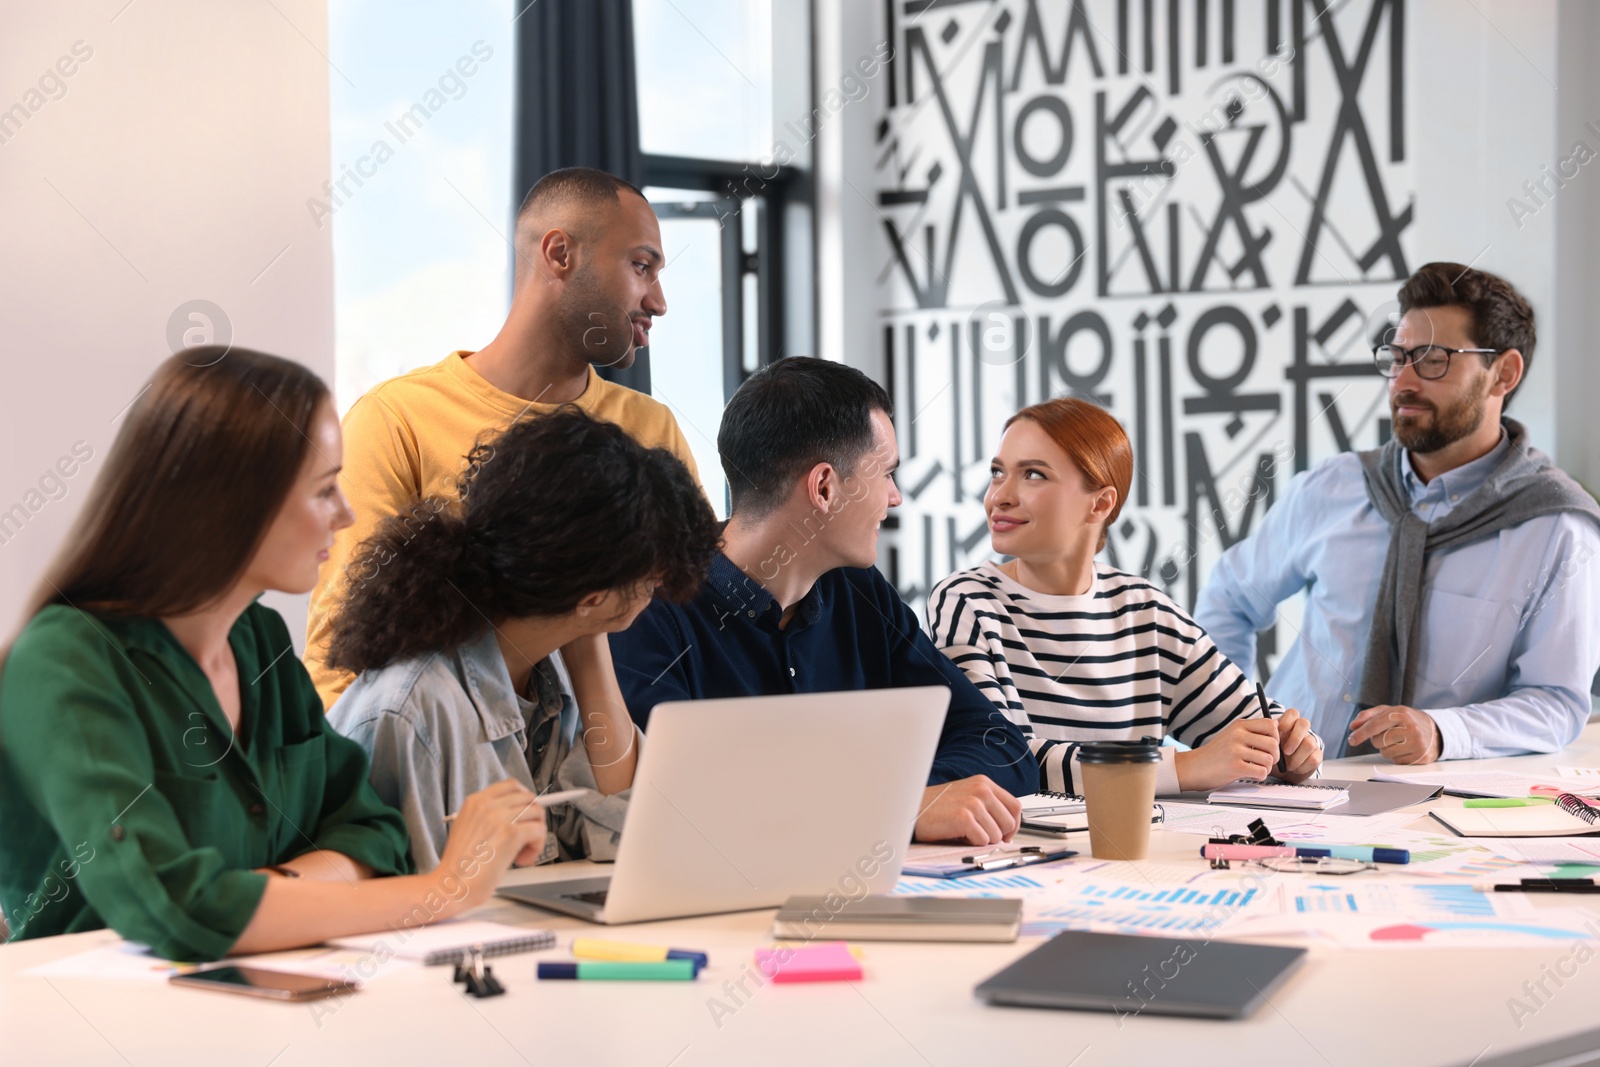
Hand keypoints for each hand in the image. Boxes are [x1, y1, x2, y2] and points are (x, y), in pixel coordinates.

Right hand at [433, 780, 547, 914]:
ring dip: (536, 834)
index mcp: (475, 802)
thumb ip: (488, 816)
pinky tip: (523, 859)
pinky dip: (537, 846)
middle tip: (526, 836)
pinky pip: (539, 831)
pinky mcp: (511, 834)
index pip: (512, 785)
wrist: (451, 884)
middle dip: (533, 817)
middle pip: (528, 798)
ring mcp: (500, 818)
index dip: (525, 798)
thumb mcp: (467, 828)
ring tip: (522, 852)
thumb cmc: (459, 865)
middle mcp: (487, 805)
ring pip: (537, 813)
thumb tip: (515, 815)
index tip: (526, 812)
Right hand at [914, 776, 1021, 844]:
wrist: (911, 809)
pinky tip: (959, 835)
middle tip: (982, 836)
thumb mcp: (966, 796)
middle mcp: (981, 790)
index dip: (1013, 825)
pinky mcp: (964, 818)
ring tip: (965, 832)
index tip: (1005, 834)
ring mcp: (973, 802)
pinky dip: (972, 843)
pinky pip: (982, 841)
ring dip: (982, 840)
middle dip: (998, 835)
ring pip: (996, 835)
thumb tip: (1008, 829)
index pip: (1015, 806)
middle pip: (1009, 822)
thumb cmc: (936, 807)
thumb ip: (988, 806)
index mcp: (984, 783)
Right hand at [1175, 717, 1278, 790]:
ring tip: (1256, 769)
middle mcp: (1238, 735)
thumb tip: (1276, 726)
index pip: (1271, 724)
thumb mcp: (1231, 735)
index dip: (1276, 736)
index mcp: (1239, 725)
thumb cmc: (1215, 754)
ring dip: (1267, 768)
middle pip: (1273, 743)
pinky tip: (1251, 775)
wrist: (1194, 767)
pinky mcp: (1235, 767)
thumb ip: (1251, 730)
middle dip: (1275, 756)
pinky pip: (1262, 772)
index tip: (1269, 746)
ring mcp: (1236, 750)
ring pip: (1269, 760)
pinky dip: (1260, 776)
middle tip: (1265, 761)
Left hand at [1270, 707, 1321, 781]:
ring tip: (1288, 766)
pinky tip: (1295, 769)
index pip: (1292, 713)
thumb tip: (1265, 731)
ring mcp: (1311, 742)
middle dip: (1294, 738)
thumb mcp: (1265, 745)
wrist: (1280, 773)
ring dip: (1297, 758)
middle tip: (1285, 751)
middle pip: (1304, 723)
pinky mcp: (1317, 755)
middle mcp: (1301, 731)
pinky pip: (1314, 759)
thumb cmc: (1271, 754)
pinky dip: (1302, 767)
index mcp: (1288, 724)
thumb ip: (1265, 737)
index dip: (1286, 721)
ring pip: (1309, 744)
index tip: (1278, 734)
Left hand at [1347, 705, 1440, 763]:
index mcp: (1401, 713)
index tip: (1351, 740)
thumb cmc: (1407, 720)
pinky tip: (1406, 748)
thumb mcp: (1390, 711)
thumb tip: (1353, 726)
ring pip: (1385, 753)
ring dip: (1386, 749)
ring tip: (1399, 741)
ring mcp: (1417, 743)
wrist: (1436, 731)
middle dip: (1378, 740)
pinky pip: (1396, 761)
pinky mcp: (1421, 757)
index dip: (1360, 734)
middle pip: (1377, 741)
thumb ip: (1369, 715)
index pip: (1374, 725)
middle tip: (1390, 734)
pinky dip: (1396, 756)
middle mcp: (1410, 728)